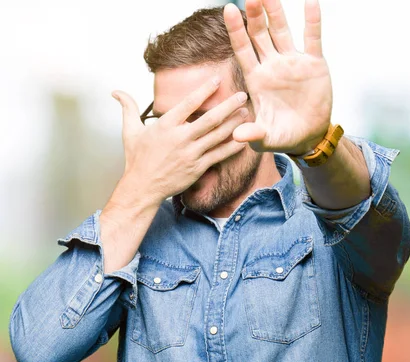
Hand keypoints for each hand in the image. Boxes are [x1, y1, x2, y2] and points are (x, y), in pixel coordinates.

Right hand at [111, 81, 248, 204]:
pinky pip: (219, 155)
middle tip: (242, 95)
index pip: (189, 103)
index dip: (204, 90)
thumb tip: (115, 92)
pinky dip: (232, 146)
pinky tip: (244, 138)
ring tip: (246, 112)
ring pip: (218, 135)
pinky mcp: (198, 167)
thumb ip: (128, 108)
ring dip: (234, 123)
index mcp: (166, 126)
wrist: (143, 187)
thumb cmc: (137, 159)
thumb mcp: (130, 131)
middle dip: (229, 105)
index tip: (217, 80)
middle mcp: (181, 138)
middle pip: (210, 119)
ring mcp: (191, 153)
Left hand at [224, 0, 331, 154]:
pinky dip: (312, 21)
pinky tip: (311, 3)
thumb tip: (237, 135)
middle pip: (260, 34)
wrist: (308, 137)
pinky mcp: (314, 64)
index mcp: (256, 78)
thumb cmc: (282, 136)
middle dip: (255, 15)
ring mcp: (292, 62)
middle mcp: (272, 65)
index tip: (229, 10)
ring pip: (282, 31)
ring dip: (276, 12)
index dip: (237, 30)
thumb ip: (253, 133)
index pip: (243, 49)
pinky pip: (313, 39)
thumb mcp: (266, 137)